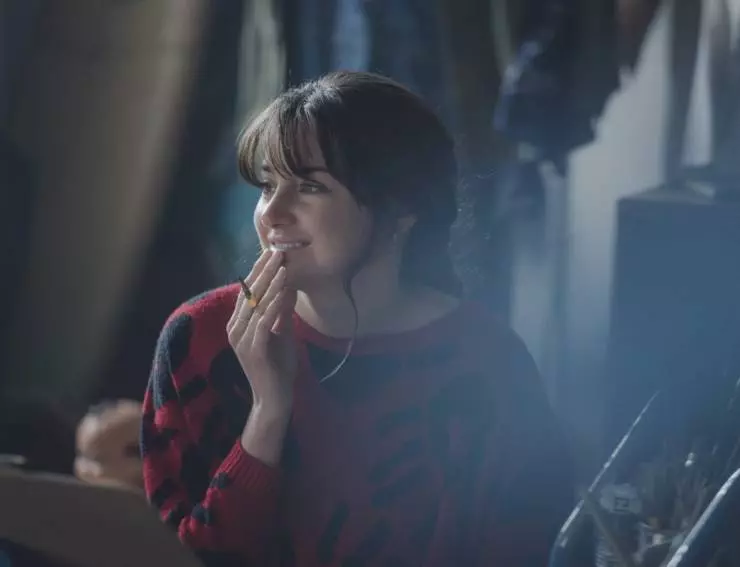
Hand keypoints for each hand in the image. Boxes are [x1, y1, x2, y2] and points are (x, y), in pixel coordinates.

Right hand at [227, 250, 297, 416]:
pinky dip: (274, 306)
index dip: (259, 271)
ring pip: (256, 306)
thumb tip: (289, 286)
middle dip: (265, 272)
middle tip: (278, 253)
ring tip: (283, 267)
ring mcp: (241, 340)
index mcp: (239, 324)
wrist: (275, 397)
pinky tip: (285, 292)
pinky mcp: (253, 350)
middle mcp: (235, 329)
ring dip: (271, 285)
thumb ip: (282, 311)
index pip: (247, 291)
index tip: (272, 253)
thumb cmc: (278, 365)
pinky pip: (264, 322)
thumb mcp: (282, 332)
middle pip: (249, 294)